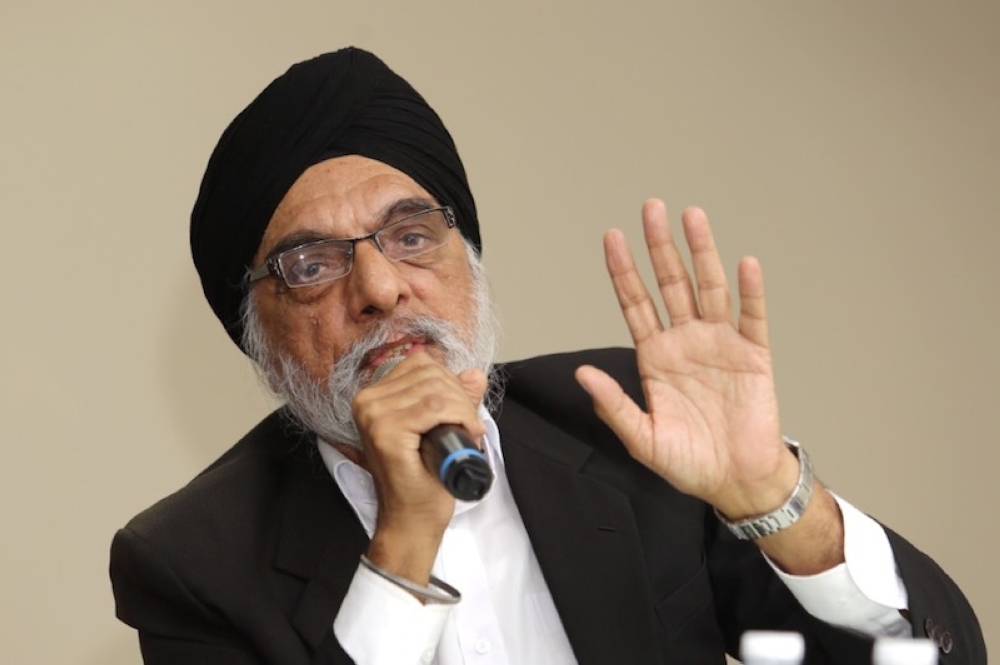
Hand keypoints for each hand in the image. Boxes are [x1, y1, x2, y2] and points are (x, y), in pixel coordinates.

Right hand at [352, 351, 486, 581]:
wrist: (411, 519)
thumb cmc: (424, 478)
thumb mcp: (441, 428)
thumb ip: (455, 398)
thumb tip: (475, 374)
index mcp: (374, 395)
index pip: (422, 364)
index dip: (451, 383)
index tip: (462, 411)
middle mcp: (367, 400)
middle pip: (431, 373)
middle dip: (461, 397)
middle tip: (469, 426)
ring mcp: (373, 414)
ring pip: (436, 389)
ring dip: (463, 409)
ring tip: (467, 432)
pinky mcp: (385, 431)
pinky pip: (435, 406)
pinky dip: (460, 417)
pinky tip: (466, 434)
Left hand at [576, 200, 798, 518]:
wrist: (735, 482)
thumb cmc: (688, 462)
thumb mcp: (641, 438)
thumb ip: (613, 405)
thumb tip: (582, 375)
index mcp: (655, 357)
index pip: (636, 304)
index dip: (623, 271)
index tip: (612, 237)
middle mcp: (686, 342)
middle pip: (670, 284)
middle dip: (660, 246)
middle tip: (651, 208)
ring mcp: (720, 344)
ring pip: (709, 289)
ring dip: (702, 253)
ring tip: (692, 218)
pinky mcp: (754, 356)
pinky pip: (752, 318)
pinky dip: (750, 292)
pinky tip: (744, 264)